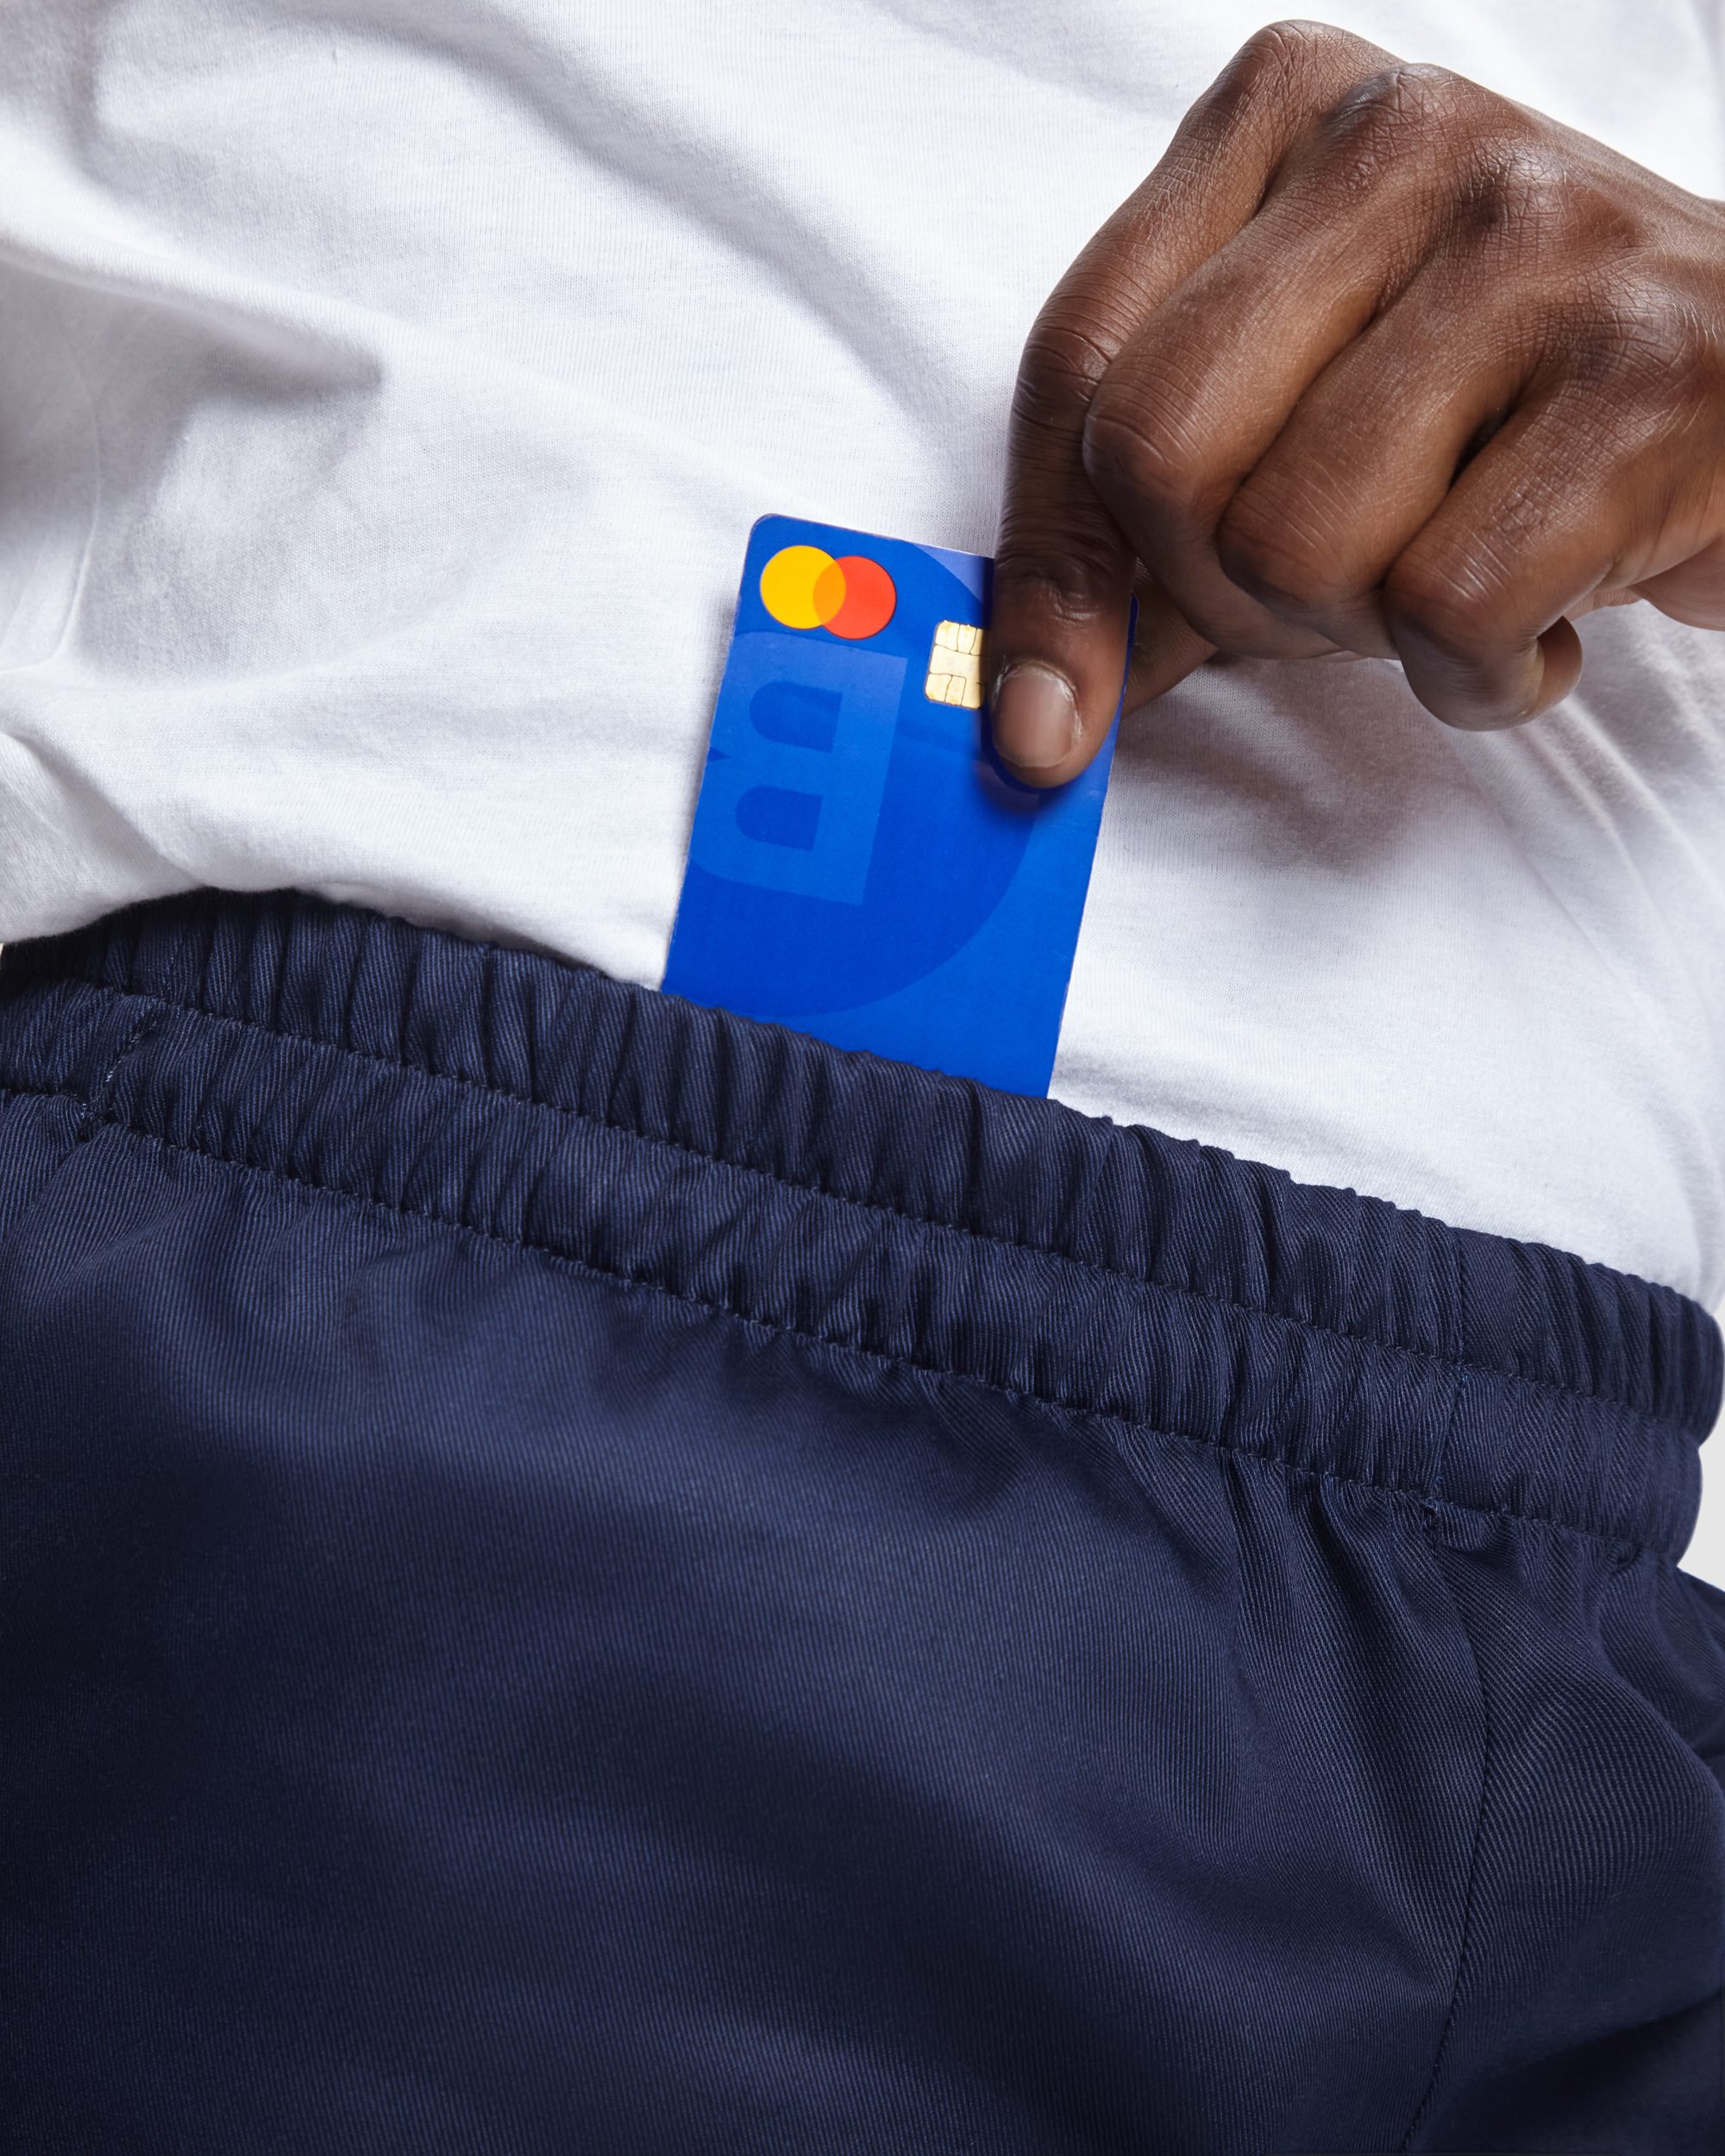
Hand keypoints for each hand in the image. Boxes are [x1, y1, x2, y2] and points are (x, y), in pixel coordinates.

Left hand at [988, 19, 1724, 784]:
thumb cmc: (1506, 411)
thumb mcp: (1303, 411)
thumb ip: (1152, 525)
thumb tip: (1036, 710)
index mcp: (1285, 114)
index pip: (1077, 364)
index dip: (1051, 571)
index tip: (1047, 716)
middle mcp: (1403, 139)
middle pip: (1158, 458)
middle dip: (1218, 598)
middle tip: (1323, 600)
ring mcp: (1537, 241)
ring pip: (1293, 545)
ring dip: (1359, 635)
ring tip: (1450, 580)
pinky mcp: (1649, 373)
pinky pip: (1444, 612)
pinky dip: (1478, 678)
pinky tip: (1539, 618)